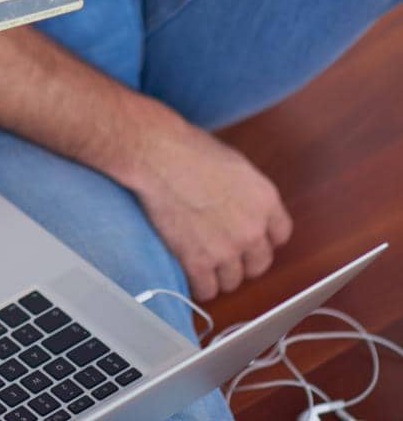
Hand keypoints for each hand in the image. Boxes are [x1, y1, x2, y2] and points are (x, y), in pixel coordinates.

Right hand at [128, 109, 292, 299]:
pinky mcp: (199, 261)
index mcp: (265, 199)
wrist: (160, 156)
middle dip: (243, 260)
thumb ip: (246, 191)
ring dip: (220, 274)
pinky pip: (207, 290)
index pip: (281, 234)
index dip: (263, 238)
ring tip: (204, 262)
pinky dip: (199, 285)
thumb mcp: (233, 164)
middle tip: (225, 251)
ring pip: (233, 281)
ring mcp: (226, 248)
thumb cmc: (189, 149)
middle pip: (259, 263)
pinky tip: (190, 272)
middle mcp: (252, 228)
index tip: (251, 238)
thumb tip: (242, 204)